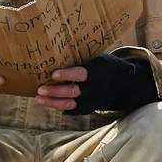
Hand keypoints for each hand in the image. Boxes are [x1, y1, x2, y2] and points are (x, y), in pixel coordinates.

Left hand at [35, 52, 157, 114]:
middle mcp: (95, 89)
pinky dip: (59, 107)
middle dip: (55, 91)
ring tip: (39, 99)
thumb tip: (56, 50)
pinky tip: (47, 103)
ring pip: (71, 104)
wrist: (122, 83)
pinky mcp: (88, 109)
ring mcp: (92, 101)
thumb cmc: (103, 66)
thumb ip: (80, 59)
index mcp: (98, 72)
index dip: (67, 75)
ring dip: (53, 102)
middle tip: (40, 89)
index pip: (81, 74)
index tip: (53, 74)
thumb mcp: (97, 58)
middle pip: (73, 92)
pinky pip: (72, 111)